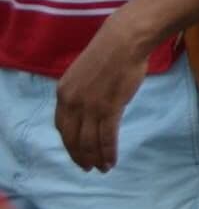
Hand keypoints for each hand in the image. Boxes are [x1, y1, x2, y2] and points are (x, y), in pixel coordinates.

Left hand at [54, 9, 152, 170]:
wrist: (125, 40)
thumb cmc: (110, 52)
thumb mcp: (84, 73)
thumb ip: (82, 92)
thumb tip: (89, 107)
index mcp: (63, 93)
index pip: (62, 127)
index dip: (69, 143)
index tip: (77, 152)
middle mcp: (72, 103)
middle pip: (73, 138)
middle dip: (79, 156)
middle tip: (88, 167)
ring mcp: (90, 106)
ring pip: (89, 141)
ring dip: (95, 158)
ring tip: (102, 168)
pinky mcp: (109, 108)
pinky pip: (106, 137)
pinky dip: (108, 152)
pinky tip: (111, 160)